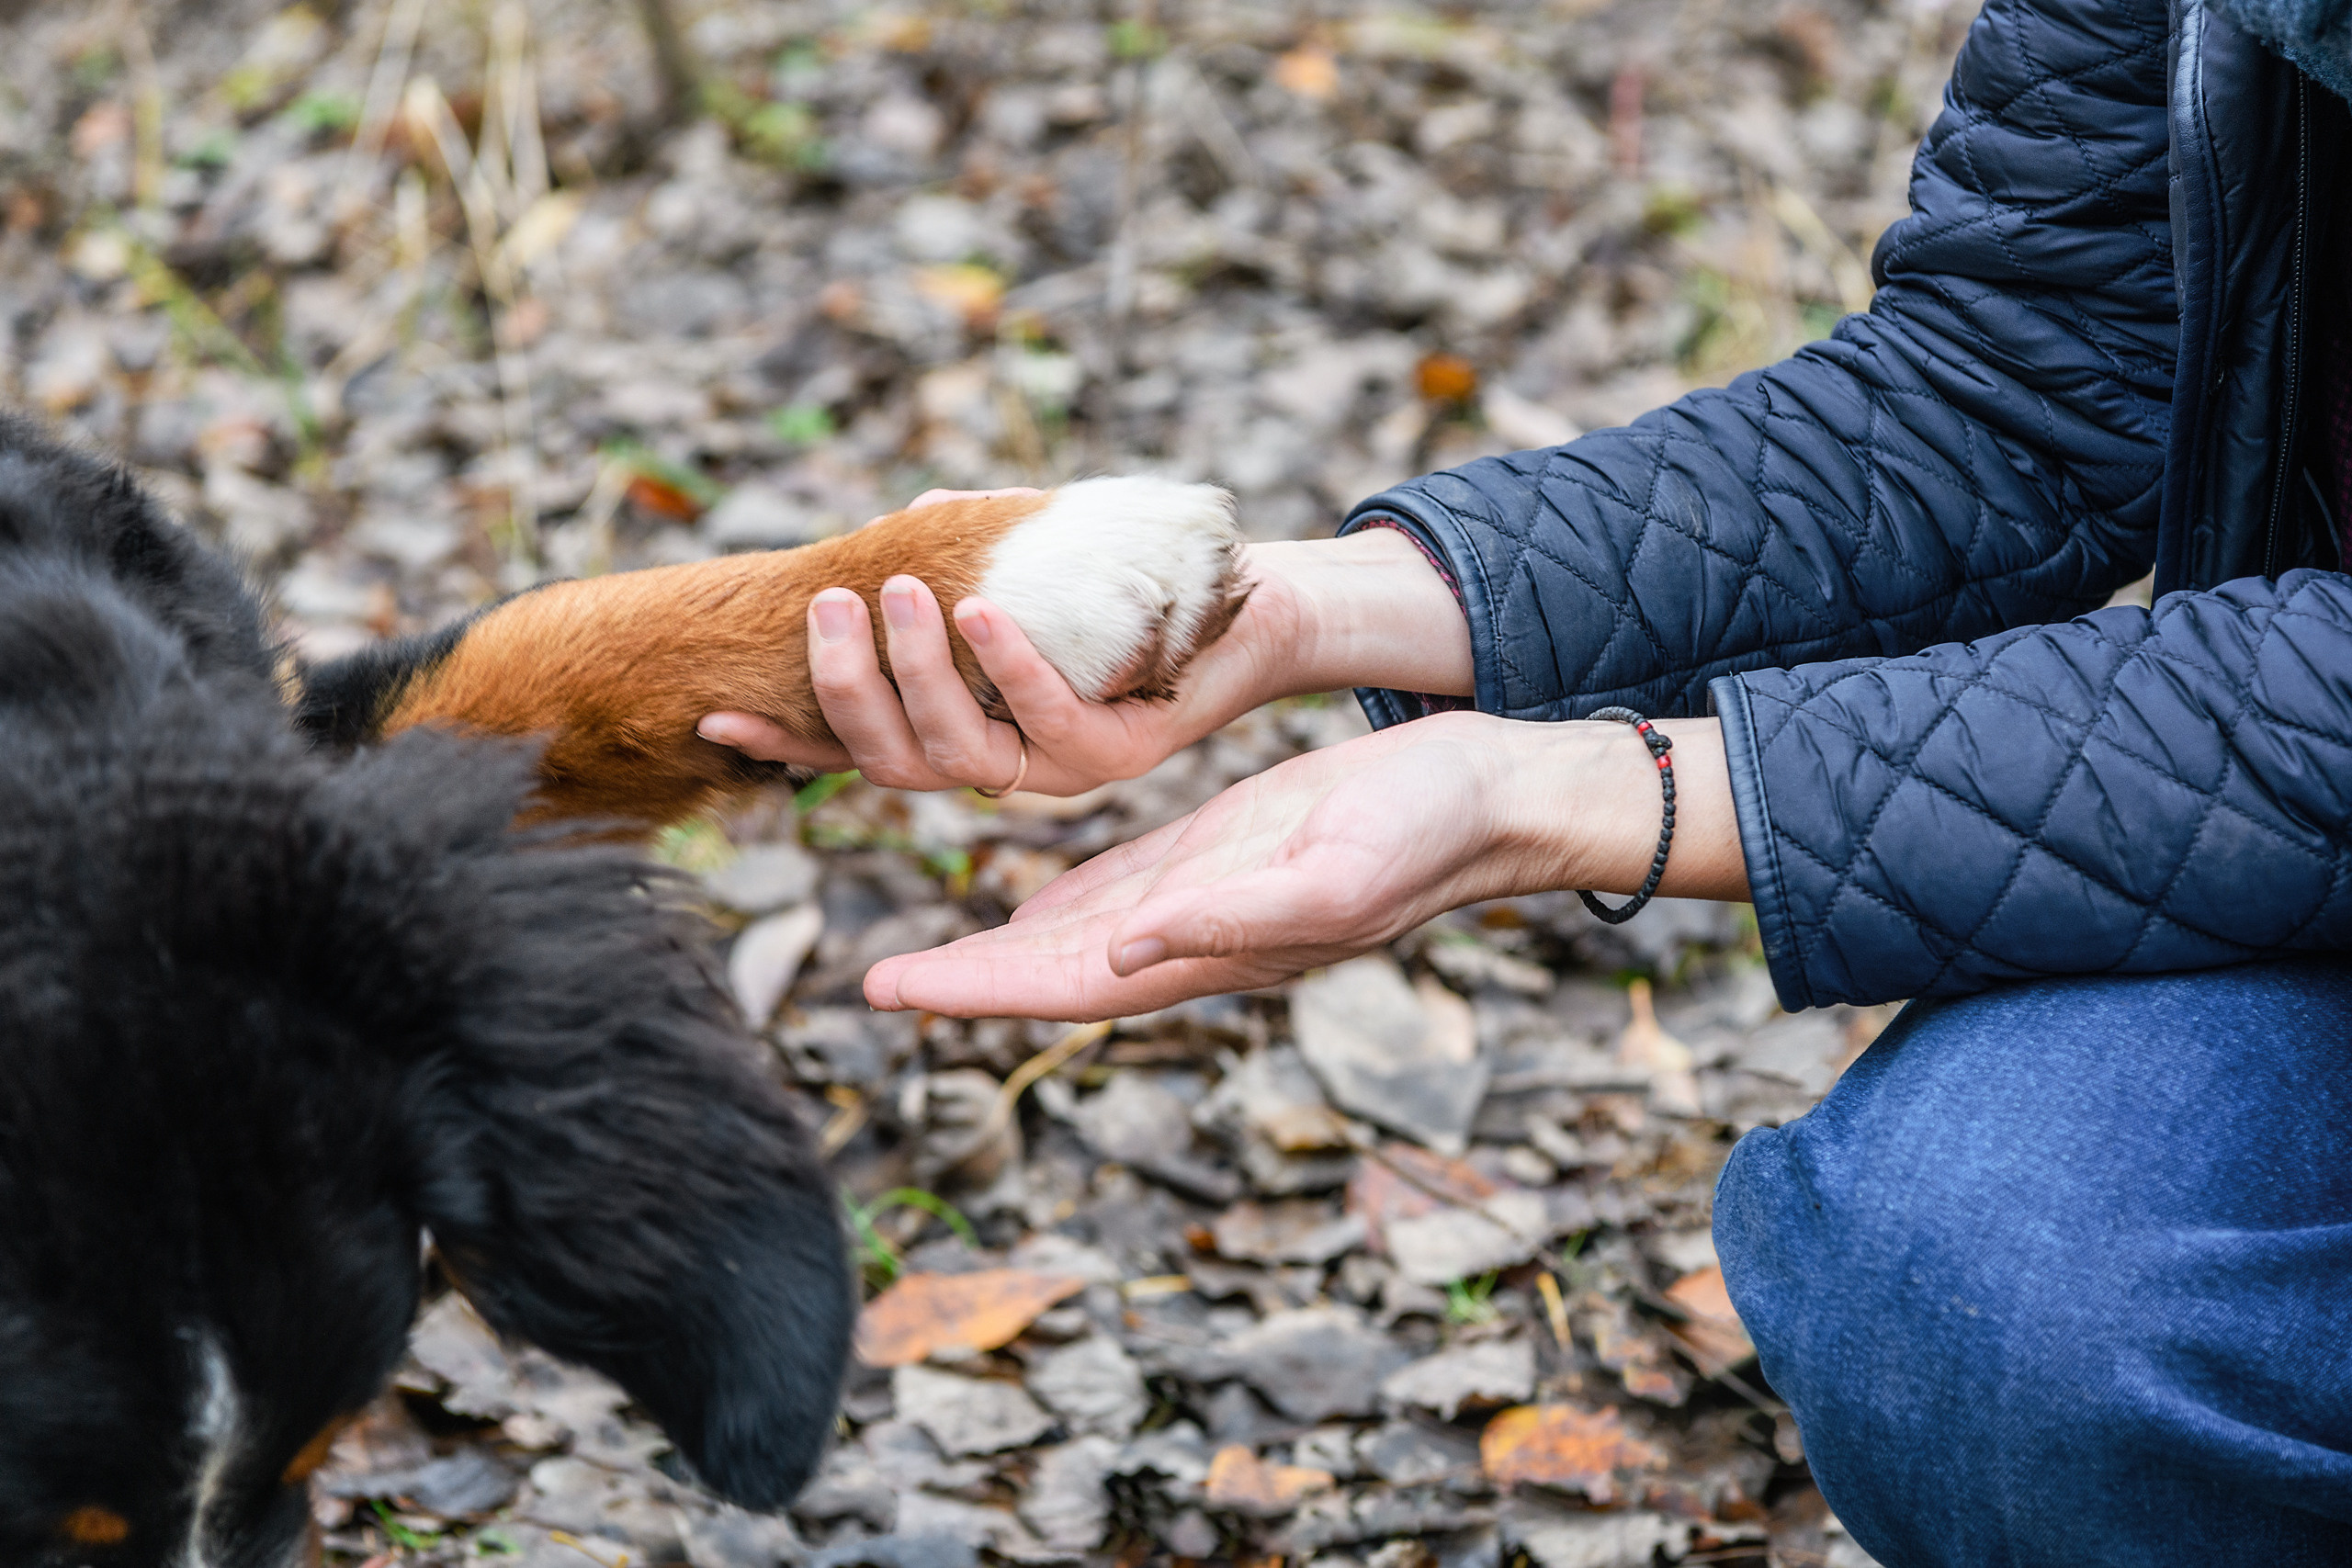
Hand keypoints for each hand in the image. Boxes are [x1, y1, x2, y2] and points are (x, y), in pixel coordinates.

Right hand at [696, 503, 1471, 795]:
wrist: (1245, 593)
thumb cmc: (1125, 575)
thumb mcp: (1021, 561)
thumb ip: (956, 552)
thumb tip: (895, 530)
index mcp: (969, 731)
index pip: (859, 751)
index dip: (790, 741)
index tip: (717, 712)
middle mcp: (1006, 765)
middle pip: (895, 764)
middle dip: (847, 691)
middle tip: (826, 607)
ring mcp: (1062, 768)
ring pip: (961, 756)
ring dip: (916, 679)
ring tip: (894, 594)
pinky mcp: (1123, 754)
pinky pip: (1051, 725)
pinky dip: (1009, 667)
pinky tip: (981, 612)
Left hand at [863, 711, 1748, 1019]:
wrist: (1480, 798)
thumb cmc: (1421, 832)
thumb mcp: (1329, 869)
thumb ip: (1230, 921)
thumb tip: (1124, 954)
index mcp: (1208, 950)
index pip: (1067, 985)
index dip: (978, 992)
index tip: (894, 993)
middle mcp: (1188, 938)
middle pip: (1049, 971)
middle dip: (962, 981)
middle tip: (870, 984)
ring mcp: (1197, 901)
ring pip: (1071, 936)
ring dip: (993, 948)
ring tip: (914, 955)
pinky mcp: (1211, 856)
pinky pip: (1109, 888)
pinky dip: (1050, 898)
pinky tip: (1012, 898)